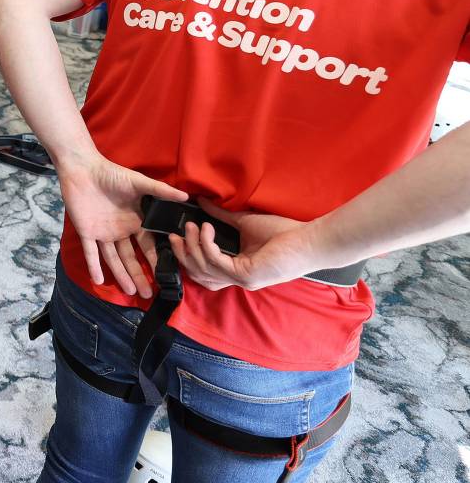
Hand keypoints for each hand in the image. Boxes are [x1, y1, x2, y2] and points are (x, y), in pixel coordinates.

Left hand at [57, 153, 188, 297]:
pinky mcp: (86, 232)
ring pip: (113, 259)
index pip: (148, 245)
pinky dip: (94, 266)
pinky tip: (99, 280)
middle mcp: (120, 231)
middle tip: (150, 294)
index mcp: (135, 221)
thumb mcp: (139, 183)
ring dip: (121, 275)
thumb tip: (186, 195)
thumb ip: (161, 191)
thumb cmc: (112, 174)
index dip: (155, 260)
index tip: (166, 276)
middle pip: (131, 257)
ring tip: (132, 292)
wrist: (83, 169)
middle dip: (140, 275)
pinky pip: (90, 252)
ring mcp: (103, 233)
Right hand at [169, 200, 315, 291]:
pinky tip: (207, 229)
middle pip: (198, 274)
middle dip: (183, 254)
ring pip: (204, 268)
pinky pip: (216, 262)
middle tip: (174, 234)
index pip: (204, 272)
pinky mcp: (247, 275)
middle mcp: (238, 278)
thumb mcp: (245, 222)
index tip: (178, 237)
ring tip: (192, 226)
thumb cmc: (284, 232)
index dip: (186, 257)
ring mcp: (242, 280)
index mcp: (237, 269)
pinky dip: (207, 245)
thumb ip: (222, 216)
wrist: (309, 239)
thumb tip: (202, 202)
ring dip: (193, 246)